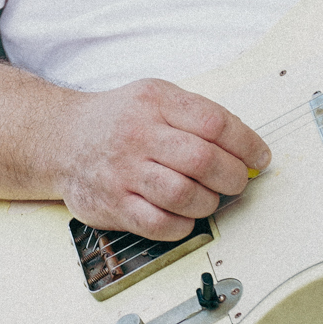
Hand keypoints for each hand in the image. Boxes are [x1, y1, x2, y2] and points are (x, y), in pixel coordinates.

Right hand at [53, 79, 271, 240]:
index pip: (214, 122)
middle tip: (236, 181)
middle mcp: (138, 134)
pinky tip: (184, 216)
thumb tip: (246, 147)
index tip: (260, 157)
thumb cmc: (119, 120)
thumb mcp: (156, 98)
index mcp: (155, 102)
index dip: (247, 143)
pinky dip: (183, 225)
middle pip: (203, 160)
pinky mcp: (113, 204)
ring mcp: (123, 172)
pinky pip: (160, 225)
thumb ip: (197, 116)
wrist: (62, 139)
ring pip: (184, 195)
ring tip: (209, 198)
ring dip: (209, 202)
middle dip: (233, 176)